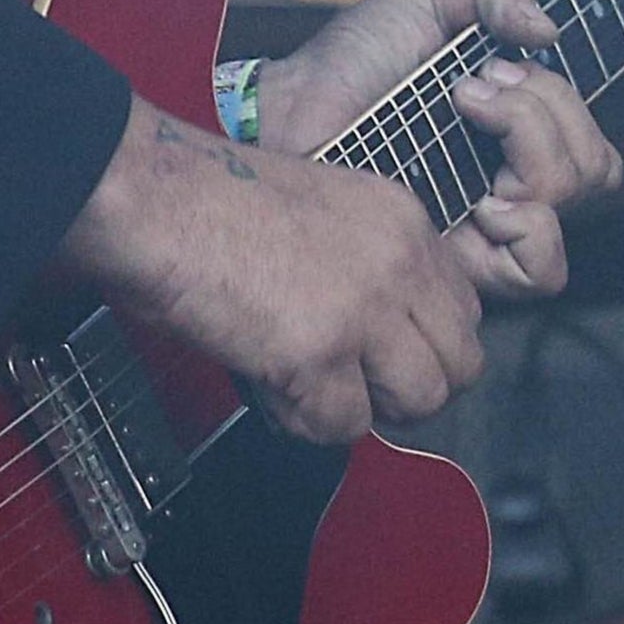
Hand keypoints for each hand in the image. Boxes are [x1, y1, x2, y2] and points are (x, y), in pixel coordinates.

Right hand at [61, 102, 497, 444]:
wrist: (157, 199)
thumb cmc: (212, 202)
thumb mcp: (326, 209)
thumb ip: (368, 263)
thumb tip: (380, 335)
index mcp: (405, 220)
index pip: (466, 310)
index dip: (427, 345)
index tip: (387, 356)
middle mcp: (401, 262)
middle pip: (460, 364)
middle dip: (410, 390)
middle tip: (358, 388)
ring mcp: (365, 308)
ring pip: (419, 400)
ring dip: (366, 408)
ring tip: (312, 387)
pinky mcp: (319, 354)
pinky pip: (344, 425)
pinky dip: (304, 420)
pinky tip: (271, 386)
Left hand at [252, 0, 623, 307]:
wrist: (293, 108)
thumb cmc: (352, 62)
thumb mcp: (428, 0)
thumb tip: (548, 30)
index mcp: (518, 131)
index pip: (593, 141)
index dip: (565, 101)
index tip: (499, 65)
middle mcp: (511, 180)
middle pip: (592, 169)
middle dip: (540, 112)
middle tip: (469, 90)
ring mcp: (488, 225)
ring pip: (568, 208)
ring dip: (531, 150)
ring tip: (465, 121)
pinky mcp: (460, 263)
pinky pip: (537, 270)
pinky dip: (527, 225)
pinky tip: (481, 195)